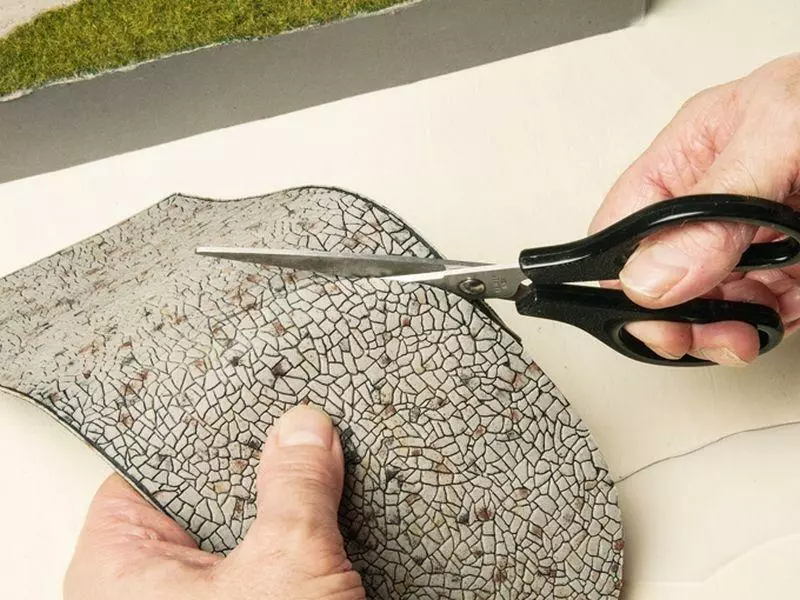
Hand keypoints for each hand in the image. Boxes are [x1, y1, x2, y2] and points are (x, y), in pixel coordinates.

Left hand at [64, 405, 364, 599]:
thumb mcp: (287, 570)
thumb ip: (294, 490)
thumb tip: (304, 429)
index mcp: (115, 571)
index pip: (142, 468)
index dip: (194, 430)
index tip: (241, 395)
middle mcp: (144, 590)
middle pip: (195, 494)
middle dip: (251, 464)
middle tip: (295, 424)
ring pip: (236, 529)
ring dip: (279, 503)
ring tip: (317, 458)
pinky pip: (263, 557)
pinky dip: (292, 536)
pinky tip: (324, 511)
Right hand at [590, 53, 799, 365]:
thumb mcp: (779, 133)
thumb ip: (714, 206)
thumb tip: (652, 275)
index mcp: (693, 156)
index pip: (625, 225)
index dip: (619, 275)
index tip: (647, 312)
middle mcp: (717, 201)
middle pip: (659, 276)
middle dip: (672, 315)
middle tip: (696, 333)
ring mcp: (753, 238)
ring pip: (704, 304)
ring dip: (715, 330)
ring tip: (739, 333)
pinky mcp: (792, 269)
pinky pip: (756, 312)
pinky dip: (758, 329)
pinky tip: (767, 324)